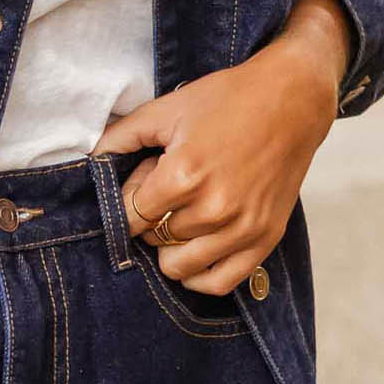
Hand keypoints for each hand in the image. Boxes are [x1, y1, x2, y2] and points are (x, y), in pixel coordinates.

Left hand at [96, 0, 353, 296]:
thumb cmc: (229, 100)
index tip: (141, 186)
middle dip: (151, 218)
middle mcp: (214, 208)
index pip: (131, 215)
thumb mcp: (168, 108)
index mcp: (185, 174)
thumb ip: (122, 136)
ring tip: (181, 217)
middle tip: (167, 193)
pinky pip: (219, 282)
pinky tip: (192, 255)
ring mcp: (242, 228)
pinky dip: (198, 276)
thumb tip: (90, 161)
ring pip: (179, 265)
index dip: (129, 201)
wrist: (292, 100)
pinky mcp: (265, 238)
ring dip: (170, 247)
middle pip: (155, 238)